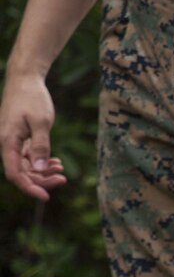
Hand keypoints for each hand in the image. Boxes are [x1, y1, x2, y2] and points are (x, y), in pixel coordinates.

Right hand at [1, 73, 65, 200]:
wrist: (25, 79)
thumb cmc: (32, 98)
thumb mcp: (41, 122)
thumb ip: (40, 146)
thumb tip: (41, 169)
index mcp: (7, 142)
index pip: (15, 174)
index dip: (30, 188)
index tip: (46, 197)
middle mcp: (7, 144)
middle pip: (22, 173)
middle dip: (42, 180)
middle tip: (63, 178)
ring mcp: (13, 142)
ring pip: (26, 166)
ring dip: (43, 172)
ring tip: (61, 169)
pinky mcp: (19, 138)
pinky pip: (29, 157)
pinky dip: (42, 162)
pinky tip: (56, 162)